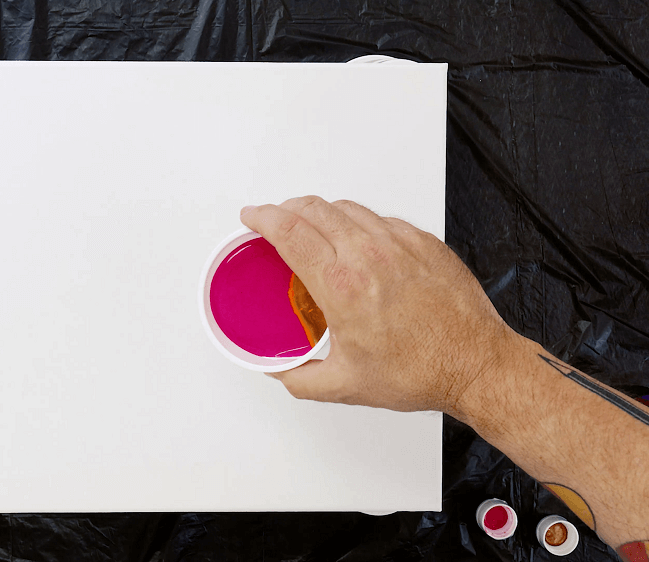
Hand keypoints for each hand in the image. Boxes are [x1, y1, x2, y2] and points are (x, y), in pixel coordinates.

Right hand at [240, 196, 523, 414]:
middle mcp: (369, 255)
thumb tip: (277, 368)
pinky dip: (357, 222)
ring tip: (312, 228)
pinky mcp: (423, 242)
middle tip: (274, 222)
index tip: (251, 217)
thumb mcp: (343, 385)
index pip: (289, 231)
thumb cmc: (421, 370)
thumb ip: (297, 377)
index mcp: (342, 285)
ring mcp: (400, 243)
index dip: (262, 217)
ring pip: (346, 208)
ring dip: (319, 212)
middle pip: (313, 208)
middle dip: (284, 209)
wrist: (476, 364)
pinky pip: (380, 219)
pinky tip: (355, 240)